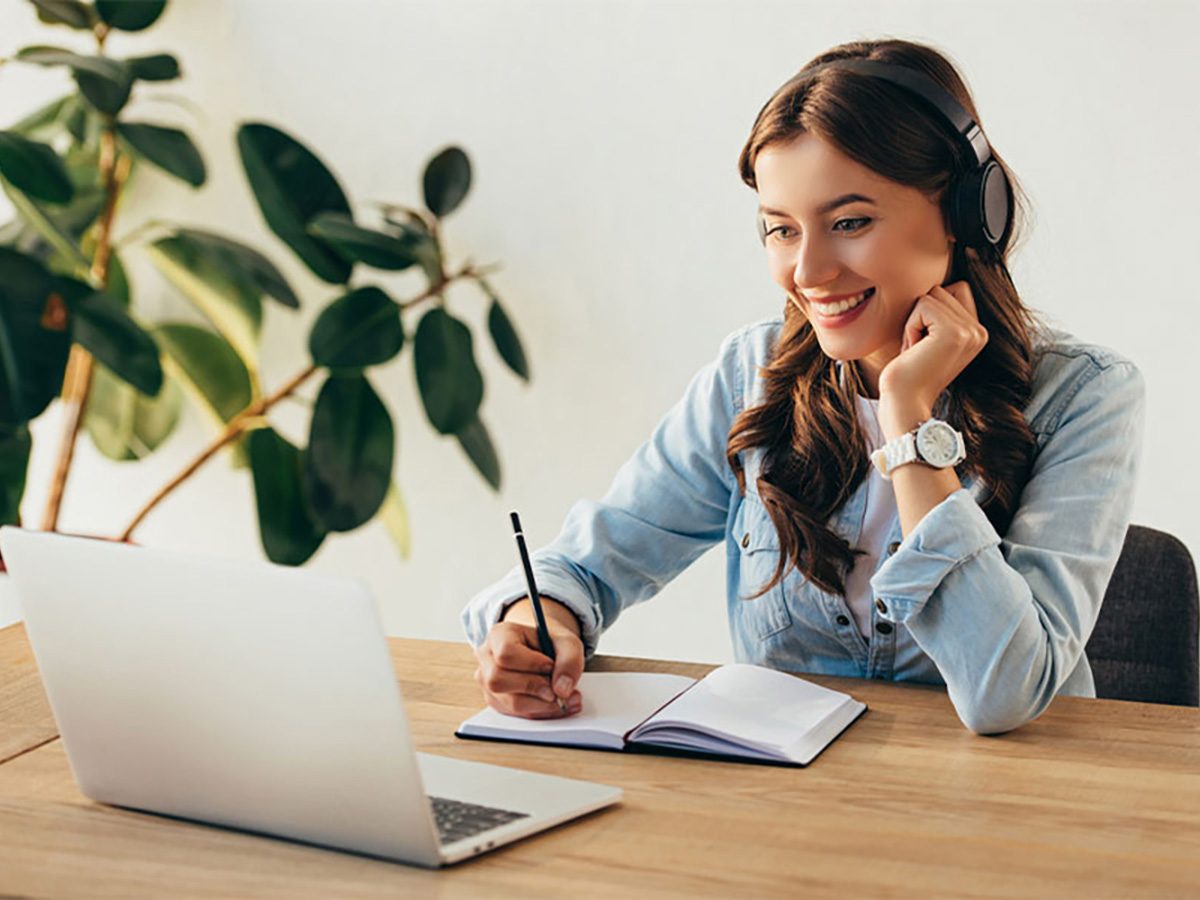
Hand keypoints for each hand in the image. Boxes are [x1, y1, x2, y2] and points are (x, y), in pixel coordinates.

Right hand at [472, 597, 584, 718]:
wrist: (543, 651)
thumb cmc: (551, 643)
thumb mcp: (567, 642)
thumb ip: (570, 660)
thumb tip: (562, 690)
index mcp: (499, 635)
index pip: (505, 653)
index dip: (531, 664)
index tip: (551, 666)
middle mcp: (487, 658)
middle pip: (498, 681)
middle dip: (534, 688)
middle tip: (558, 690)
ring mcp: (487, 682)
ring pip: (509, 702)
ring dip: (542, 705)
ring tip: (565, 699)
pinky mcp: (497, 701)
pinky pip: (516, 714)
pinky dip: (540, 712)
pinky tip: (557, 705)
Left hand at [877, 281, 986, 436]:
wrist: (905, 402)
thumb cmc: (908, 371)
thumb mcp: (930, 337)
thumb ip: (941, 312)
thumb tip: (934, 280)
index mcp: (978, 332)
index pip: (955, 288)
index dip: (929, 310)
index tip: (925, 343)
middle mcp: (980, 331)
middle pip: (941, 289)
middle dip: (920, 315)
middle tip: (919, 348)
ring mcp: (970, 331)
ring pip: (931, 295)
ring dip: (913, 321)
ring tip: (917, 350)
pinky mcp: (953, 332)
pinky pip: (922, 305)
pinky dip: (909, 327)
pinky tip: (913, 351)